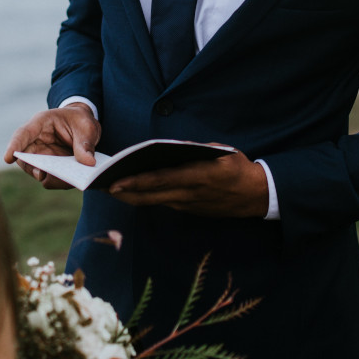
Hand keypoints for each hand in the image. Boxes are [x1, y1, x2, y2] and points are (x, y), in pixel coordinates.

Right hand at [4, 105, 100, 189]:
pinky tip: (72, 180)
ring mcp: (41, 156)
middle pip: (25, 157)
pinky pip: (49, 179)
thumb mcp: (87, 127)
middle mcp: (36, 141)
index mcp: (41, 123)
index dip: (14, 146)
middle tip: (42, 175)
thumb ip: (86, 143)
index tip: (8, 159)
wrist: (84, 127)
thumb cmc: (81, 121)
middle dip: (31, 167)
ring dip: (48, 176)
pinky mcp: (49, 168)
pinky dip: (58, 181)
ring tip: (66, 179)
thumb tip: (88, 163)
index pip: (22, 134)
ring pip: (35, 170)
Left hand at [108, 152, 268, 217]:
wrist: (256, 195)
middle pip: (150, 196)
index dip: (135, 183)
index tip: (115, 182)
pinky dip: (148, 198)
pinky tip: (135, 193)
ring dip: (132, 197)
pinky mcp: (189, 210)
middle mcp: (189, 194)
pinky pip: (164, 203)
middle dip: (124, 193)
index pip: (159, 180)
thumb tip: (170, 149)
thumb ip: (193, 151)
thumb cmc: (237, 167)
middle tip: (102, 188)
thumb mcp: (219, 151)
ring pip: (154, 202)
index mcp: (196, 176)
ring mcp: (188, 205)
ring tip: (112, 189)